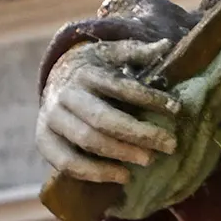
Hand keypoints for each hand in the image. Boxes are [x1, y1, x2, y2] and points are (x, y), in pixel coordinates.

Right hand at [37, 39, 179, 184]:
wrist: (54, 82)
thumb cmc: (93, 71)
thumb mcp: (111, 55)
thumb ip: (136, 53)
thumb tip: (165, 45)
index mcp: (85, 72)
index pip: (120, 87)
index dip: (149, 98)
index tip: (177, 109)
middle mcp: (65, 94)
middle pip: (103, 118)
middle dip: (139, 134)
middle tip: (170, 145)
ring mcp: (51, 118)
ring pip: (87, 141)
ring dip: (121, 153)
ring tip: (150, 160)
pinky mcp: (43, 140)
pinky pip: (67, 163)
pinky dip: (95, 173)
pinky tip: (123, 176)